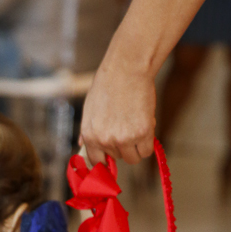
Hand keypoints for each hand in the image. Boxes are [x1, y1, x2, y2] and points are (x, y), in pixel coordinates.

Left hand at [80, 34, 157, 166]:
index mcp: (89, 135)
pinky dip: (148, 143)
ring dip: (137, 147)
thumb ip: (87, 130)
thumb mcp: (90, 109)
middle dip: (123, 146)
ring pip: (133, 158)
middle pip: (118, 158)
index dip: (107, 158)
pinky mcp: (142, 133)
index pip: (97, 162)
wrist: (126, 69)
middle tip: (126, 125)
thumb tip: (82, 145)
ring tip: (136, 125)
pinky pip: (147, 151)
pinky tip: (145, 126)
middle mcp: (105, 140)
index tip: (114, 152)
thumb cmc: (108, 85)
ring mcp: (124, 138)